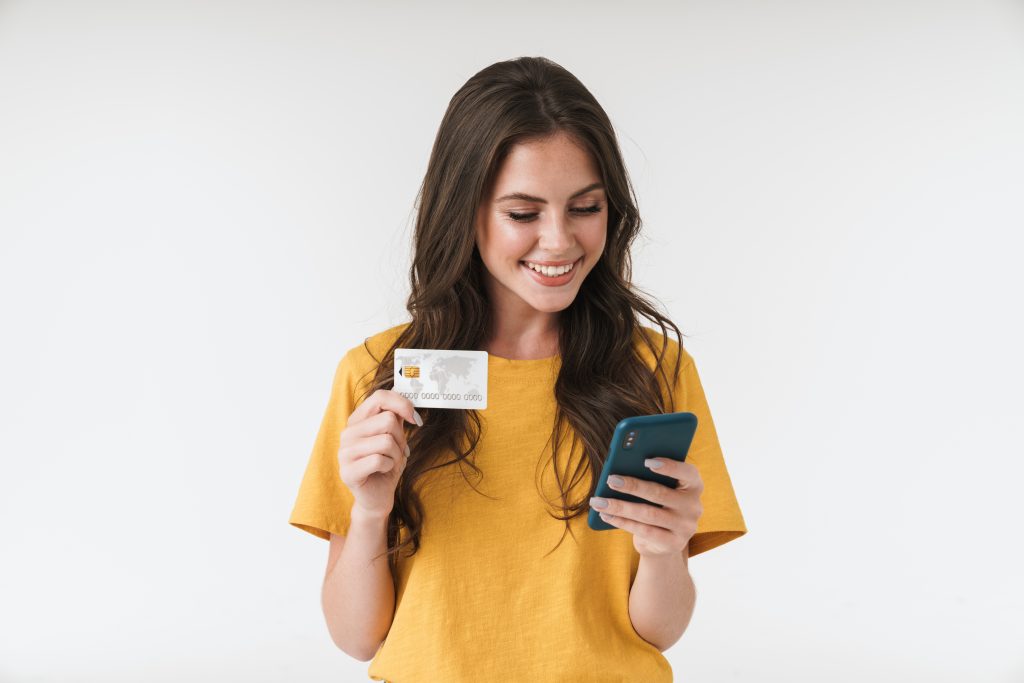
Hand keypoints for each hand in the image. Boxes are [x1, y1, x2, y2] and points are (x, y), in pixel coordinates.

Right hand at [338, 389, 422, 518]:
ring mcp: (344, 452)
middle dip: (401, 438)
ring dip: (396, 455)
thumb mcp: (395, 437)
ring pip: (385, 441)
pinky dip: (389, 466)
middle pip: (388, 420)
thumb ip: (396, 416)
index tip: (414, 418)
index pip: (380, 397)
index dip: (402, 404)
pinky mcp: (347, 471)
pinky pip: (379, 460)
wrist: (377, 497)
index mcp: (357, 420)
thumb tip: (403, 390)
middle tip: (396, 451)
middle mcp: (347, 433)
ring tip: (389, 462)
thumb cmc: (386, 465)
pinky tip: (382, 472)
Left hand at [589, 458, 703, 557]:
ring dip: (620, 506)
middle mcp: (694, 507)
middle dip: (632, 486)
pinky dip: (621, 521)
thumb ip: (651, 478)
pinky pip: (643, 531)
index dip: (669, 466)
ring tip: (599, 501)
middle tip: (611, 479)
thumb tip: (622, 469)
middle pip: (660, 493)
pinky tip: (605, 515)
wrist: (665, 542)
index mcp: (694, 486)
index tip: (646, 461)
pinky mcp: (673, 544)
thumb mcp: (660, 490)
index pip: (688, 473)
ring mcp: (685, 527)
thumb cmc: (658, 505)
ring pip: (648, 514)